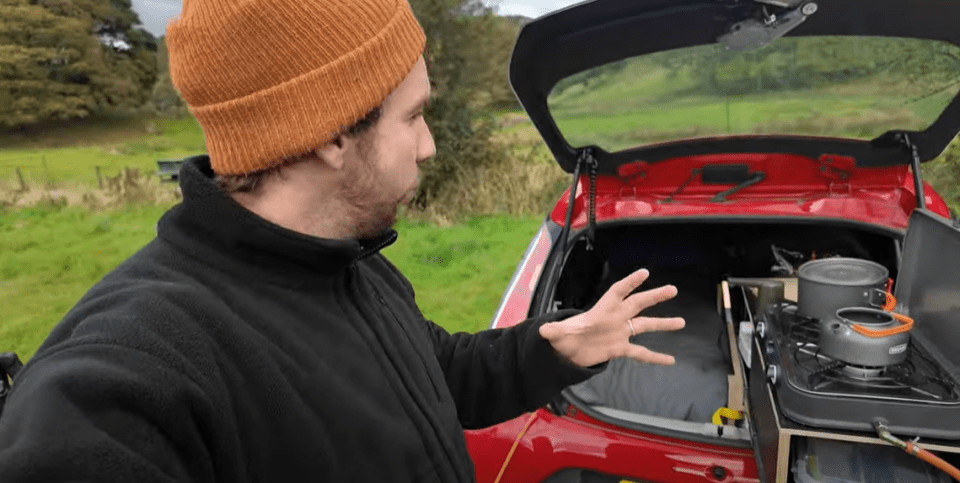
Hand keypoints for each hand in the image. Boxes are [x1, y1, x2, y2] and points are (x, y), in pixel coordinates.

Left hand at [538, 269, 685, 367]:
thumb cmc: (564, 336)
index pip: (618, 292)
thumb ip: (554, 331)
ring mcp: (619, 333)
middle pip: (637, 304)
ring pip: (644, 326)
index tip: (644, 273)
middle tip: (672, 289)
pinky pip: (640, 352)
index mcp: (602, 310)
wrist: (567, 350)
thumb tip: (543, 331)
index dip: (630, 283)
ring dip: (662, 324)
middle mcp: (615, 318)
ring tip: (681, 322)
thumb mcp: (558, 334)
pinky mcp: (620, 348)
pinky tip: (670, 360)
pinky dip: (654, 357)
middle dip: (653, 296)